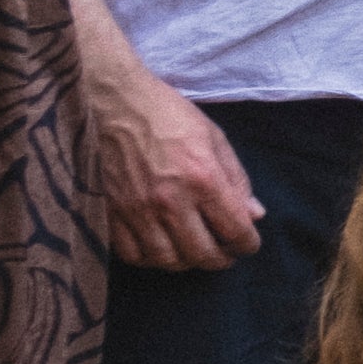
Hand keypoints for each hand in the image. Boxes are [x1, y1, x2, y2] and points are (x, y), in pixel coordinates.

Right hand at [89, 46, 259, 277]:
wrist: (108, 101)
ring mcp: (136, 210)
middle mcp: (170, 201)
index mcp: (203, 178)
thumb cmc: (165, 113)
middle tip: (223, 254)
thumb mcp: (213, 138)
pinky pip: (132, 254)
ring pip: (166, 260)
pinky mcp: (108, 213)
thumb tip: (254, 215)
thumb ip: (236, 180)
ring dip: (186, 262)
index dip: (248, 244)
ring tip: (193, 252)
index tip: (248, 244)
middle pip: (201, 254)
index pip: (236, 230)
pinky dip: (150, 258)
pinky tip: (159, 247)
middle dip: (220, 259)